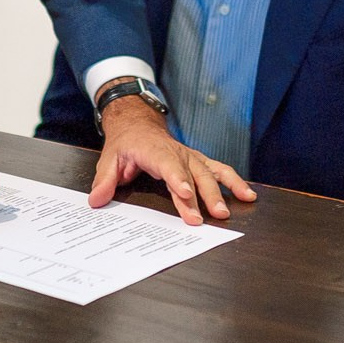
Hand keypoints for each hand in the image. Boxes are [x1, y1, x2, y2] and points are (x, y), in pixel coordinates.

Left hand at [87, 95, 254, 224]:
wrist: (138, 124)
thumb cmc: (125, 143)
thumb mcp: (109, 158)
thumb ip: (104, 180)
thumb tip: (96, 200)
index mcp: (154, 150)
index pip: (167, 164)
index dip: (177, 178)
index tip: (185, 193)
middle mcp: (177, 152)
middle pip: (192, 174)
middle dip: (200, 196)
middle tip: (206, 218)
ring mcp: (190, 156)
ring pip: (209, 173)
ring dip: (221, 192)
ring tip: (227, 212)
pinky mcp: (198, 162)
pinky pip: (219, 170)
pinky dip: (234, 182)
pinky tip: (248, 194)